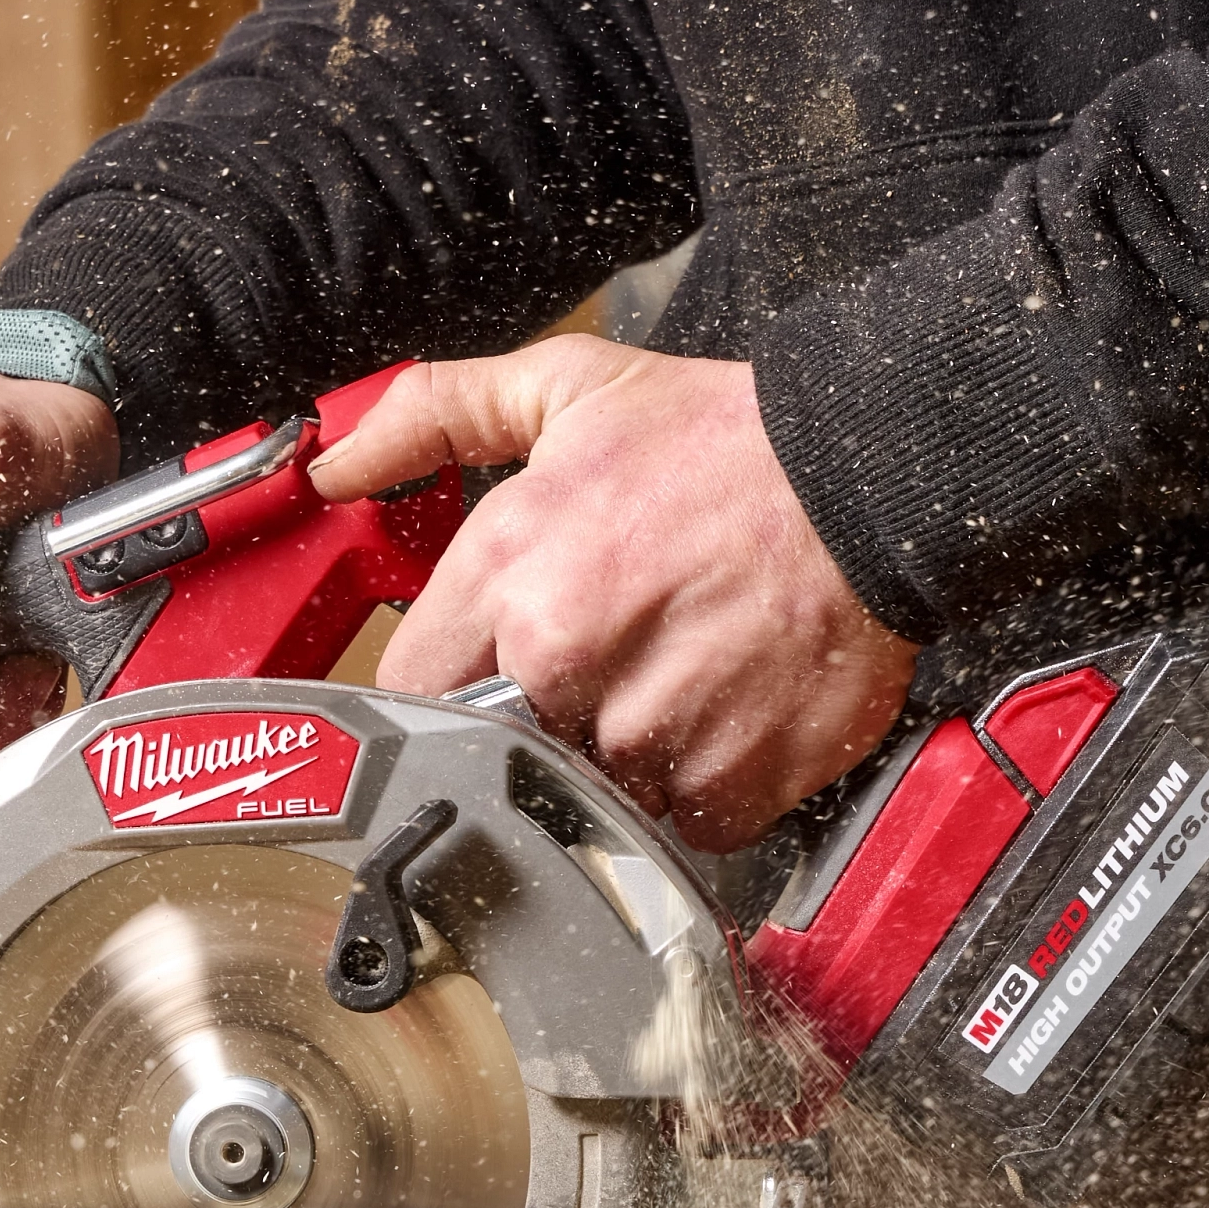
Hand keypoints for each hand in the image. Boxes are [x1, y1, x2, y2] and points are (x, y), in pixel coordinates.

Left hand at [327, 340, 916, 849]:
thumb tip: (337, 460)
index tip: (484, 676)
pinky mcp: (727, 784)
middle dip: (539, 718)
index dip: (448, 687)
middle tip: (601, 664)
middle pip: (504, 748)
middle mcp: (569, 661)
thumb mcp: (569, 388)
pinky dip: (700, 785)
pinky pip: (682, 820)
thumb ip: (436, 413)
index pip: (417, 690)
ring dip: (623, 755)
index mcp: (512, 573)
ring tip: (676, 676)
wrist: (871, 476)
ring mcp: (650, 732)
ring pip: (594, 791)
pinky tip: (726, 714)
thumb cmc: (727, 440)